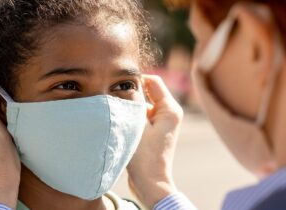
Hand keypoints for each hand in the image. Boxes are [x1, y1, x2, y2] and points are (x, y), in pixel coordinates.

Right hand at [127, 75, 182, 207]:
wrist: (149, 182)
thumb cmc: (144, 156)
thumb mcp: (136, 125)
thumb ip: (132, 102)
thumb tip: (125, 86)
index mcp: (170, 109)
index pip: (153, 81)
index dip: (135, 80)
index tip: (118, 85)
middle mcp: (170, 113)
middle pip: (148, 92)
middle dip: (131, 94)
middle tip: (115, 98)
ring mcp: (163, 122)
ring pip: (143, 104)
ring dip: (130, 107)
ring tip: (118, 114)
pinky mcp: (155, 131)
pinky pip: (142, 115)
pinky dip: (132, 116)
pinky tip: (122, 123)